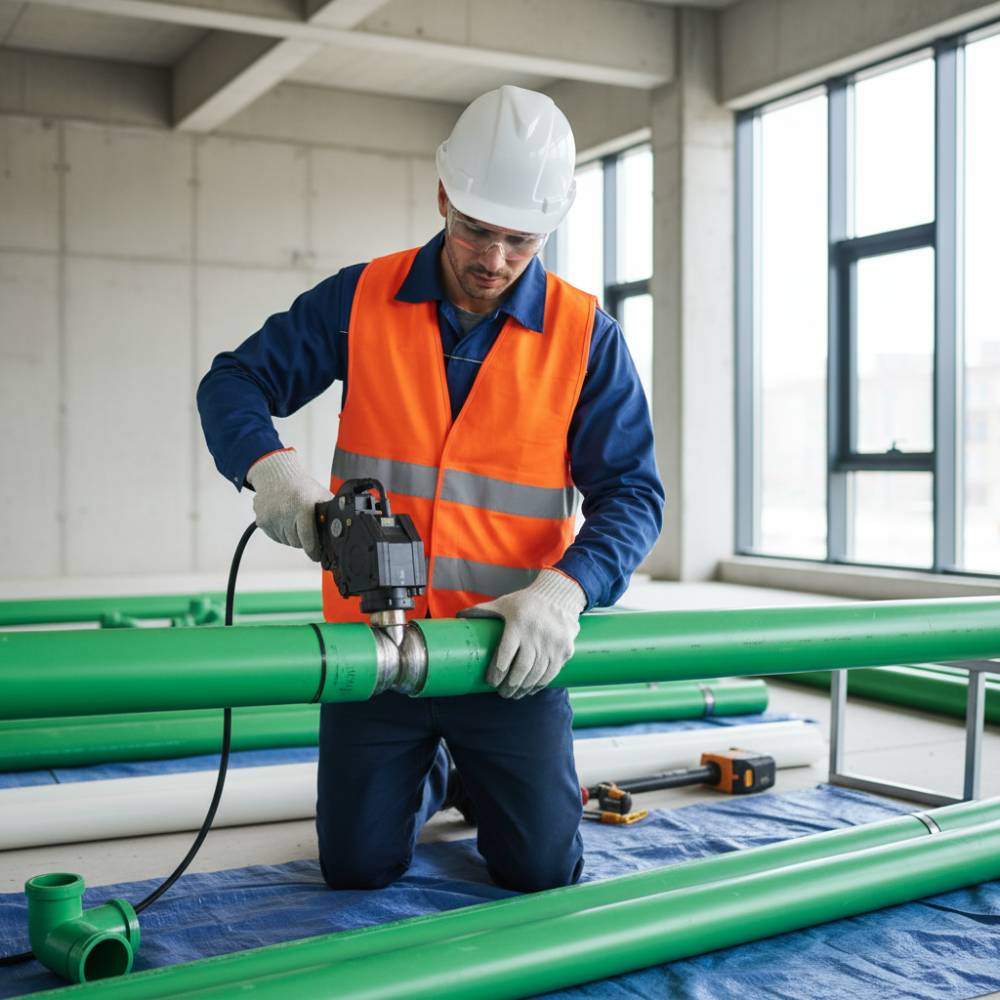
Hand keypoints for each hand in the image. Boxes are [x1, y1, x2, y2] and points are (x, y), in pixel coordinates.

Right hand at [246, 449, 332, 561]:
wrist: (276, 475)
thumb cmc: (302, 487)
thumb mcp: (320, 496)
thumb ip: (329, 513)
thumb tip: (339, 532)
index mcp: (303, 507)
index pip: (308, 538)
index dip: (313, 551)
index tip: (316, 556)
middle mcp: (285, 513)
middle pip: (296, 543)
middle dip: (303, 540)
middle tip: (306, 529)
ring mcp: (271, 518)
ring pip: (286, 541)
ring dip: (292, 536)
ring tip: (294, 520)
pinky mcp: (261, 520)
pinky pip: (275, 536)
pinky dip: (281, 532)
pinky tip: (284, 518)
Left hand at [458, 569, 585, 698]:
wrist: (559, 596)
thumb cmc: (525, 602)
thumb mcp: (503, 603)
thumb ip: (482, 611)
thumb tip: (458, 617)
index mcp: (518, 624)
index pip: (505, 654)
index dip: (497, 672)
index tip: (491, 682)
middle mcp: (536, 635)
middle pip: (521, 669)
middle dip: (510, 685)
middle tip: (502, 693)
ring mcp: (553, 643)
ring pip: (536, 674)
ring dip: (524, 688)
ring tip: (514, 694)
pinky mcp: (565, 649)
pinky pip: (551, 673)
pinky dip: (540, 684)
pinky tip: (531, 689)